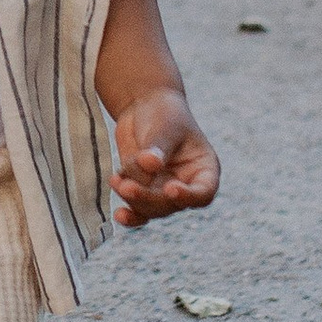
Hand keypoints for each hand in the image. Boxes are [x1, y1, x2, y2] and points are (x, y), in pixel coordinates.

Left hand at [109, 88, 219, 224]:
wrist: (144, 106)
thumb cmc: (165, 113)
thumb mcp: (166, 126)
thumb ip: (158, 147)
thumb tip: (149, 164)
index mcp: (204, 169)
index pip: (203, 192)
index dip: (188, 196)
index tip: (170, 188)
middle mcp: (187, 184)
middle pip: (171, 205)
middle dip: (147, 197)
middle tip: (126, 187)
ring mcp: (164, 191)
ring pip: (151, 209)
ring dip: (132, 197)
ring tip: (116, 179)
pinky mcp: (145, 191)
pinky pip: (139, 213)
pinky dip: (129, 215)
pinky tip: (118, 214)